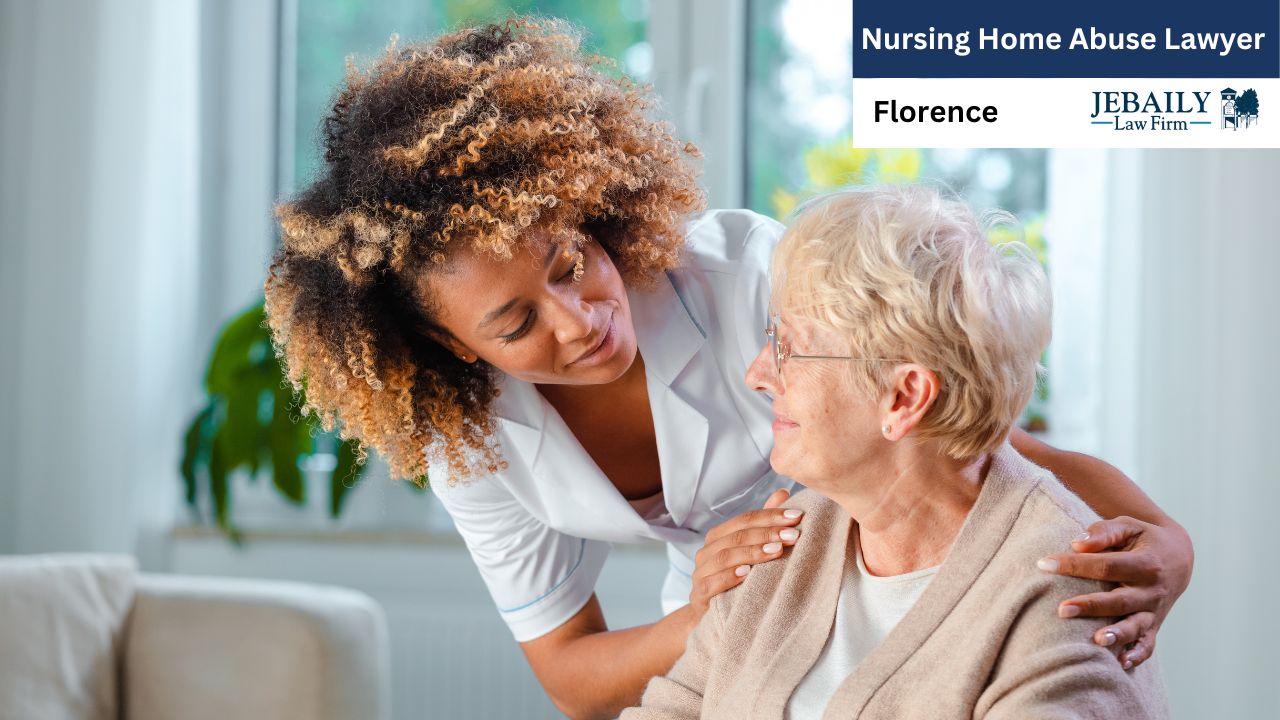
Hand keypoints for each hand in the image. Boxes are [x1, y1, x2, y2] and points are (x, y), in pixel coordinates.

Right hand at [687, 488, 802, 620]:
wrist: (712, 618)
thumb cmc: (737, 581)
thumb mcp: (752, 552)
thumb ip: (765, 524)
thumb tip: (783, 493)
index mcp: (719, 537)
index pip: (744, 520)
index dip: (770, 516)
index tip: (797, 517)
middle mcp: (706, 551)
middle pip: (736, 536)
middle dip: (767, 533)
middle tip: (793, 535)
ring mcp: (700, 573)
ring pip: (724, 557)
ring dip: (752, 552)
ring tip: (776, 551)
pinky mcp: (698, 596)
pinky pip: (711, 583)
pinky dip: (729, 576)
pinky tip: (748, 573)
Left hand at [1037, 515, 1193, 669]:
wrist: (1179, 556)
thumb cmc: (1143, 538)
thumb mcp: (1129, 526)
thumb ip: (1104, 532)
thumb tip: (1077, 544)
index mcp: (1146, 563)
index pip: (1106, 565)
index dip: (1075, 565)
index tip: (1044, 564)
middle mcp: (1152, 590)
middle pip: (1119, 600)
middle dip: (1091, 606)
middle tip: (1062, 609)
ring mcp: (1154, 611)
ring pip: (1136, 626)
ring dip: (1117, 635)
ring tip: (1097, 641)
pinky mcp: (1154, 625)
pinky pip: (1148, 645)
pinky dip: (1137, 655)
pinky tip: (1121, 664)